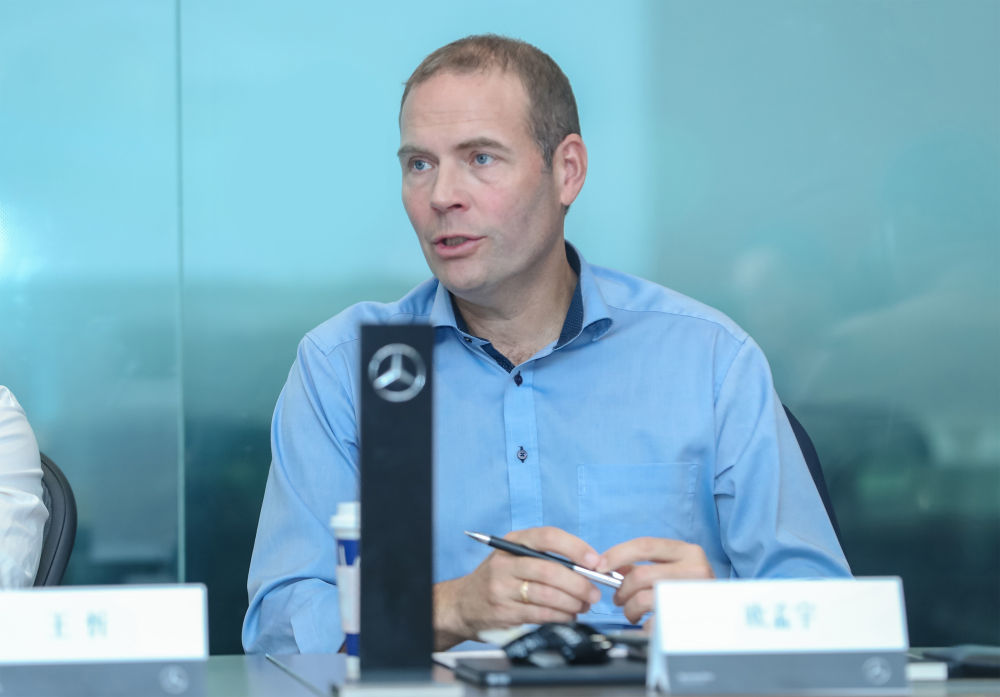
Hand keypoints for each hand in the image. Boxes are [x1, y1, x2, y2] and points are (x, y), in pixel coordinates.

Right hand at [433, 526, 602, 649]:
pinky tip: (568, 615)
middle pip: (551, 570)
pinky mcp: (504, 612)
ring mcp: (502, 588)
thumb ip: (546, 558)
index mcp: (513, 542)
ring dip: (572, 603)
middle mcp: (505, 563)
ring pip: (548, 595)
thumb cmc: (498, 578)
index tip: (595, 562)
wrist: (462, 604)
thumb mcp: (514, 558)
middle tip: (594, 593)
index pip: (548, 537)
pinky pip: (541, 614)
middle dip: (580, 584)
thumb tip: (588, 567)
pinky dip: (561, 616)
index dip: (575, 548)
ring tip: (583, 606)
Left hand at [598, 537, 714, 623]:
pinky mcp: (691, 621)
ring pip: (643, 600)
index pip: (645, 545)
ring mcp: (693, 596)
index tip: (599, 566)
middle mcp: (695, 570)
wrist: (726, 617)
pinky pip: (652, 623)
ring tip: (632, 613)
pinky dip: (643, 626)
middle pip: (640, 576)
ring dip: (629, 609)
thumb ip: (645, 564)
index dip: (616, 554)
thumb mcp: (674, 568)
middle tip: (619, 599)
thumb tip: (610, 564)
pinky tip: (648, 624)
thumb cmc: (691, 590)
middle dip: (621, 590)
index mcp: (688, 552)